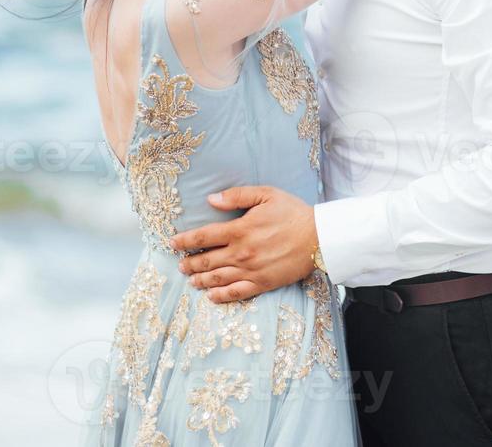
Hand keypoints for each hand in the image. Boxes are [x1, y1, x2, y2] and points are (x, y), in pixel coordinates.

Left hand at [170, 186, 317, 302]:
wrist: (319, 237)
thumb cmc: (293, 212)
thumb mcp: (266, 195)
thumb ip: (237, 196)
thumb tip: (211, 199)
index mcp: (239, 230)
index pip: (203, 237)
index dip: (185, 241)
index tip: (173, 243)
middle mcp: (241, 252)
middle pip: (206, 261)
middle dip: (189, 263)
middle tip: (180, 265)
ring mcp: (250, 270)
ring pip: (217, 278)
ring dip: (200, 280)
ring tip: (191, 281)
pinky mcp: (262, 284)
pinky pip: (236, 293)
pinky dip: (221, 296)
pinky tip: (212, 297)